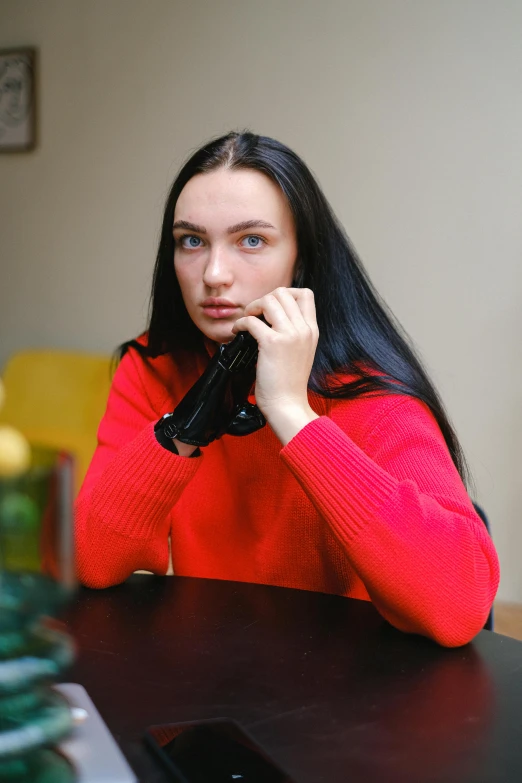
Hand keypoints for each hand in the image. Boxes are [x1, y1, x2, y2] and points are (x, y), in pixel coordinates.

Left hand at [231, 287, 319, 443]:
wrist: (287, 404)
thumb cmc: (289, 383)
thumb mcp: (302, 351)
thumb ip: (295, 333)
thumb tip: (274, 318)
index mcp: (312, 330)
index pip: (305, 294)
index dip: (285, 294)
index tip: (271, 307)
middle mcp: (303, 329)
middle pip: (283, 293)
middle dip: (264, 299)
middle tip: (254, 314)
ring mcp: (289, 335)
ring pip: (269, 300)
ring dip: (252, 307)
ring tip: (247, 320)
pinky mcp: (272, 344)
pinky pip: (252, 320)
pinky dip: (240, 323)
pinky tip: (237, 332)